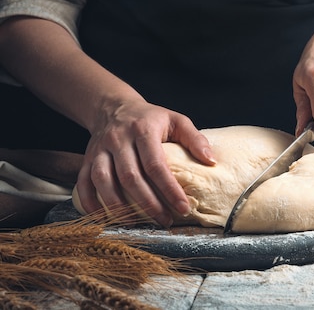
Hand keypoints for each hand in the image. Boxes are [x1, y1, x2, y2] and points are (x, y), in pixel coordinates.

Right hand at [75, 100, 215, 226]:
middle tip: (165, 221)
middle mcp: (118, 139)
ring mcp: (99, 150)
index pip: (156, 165)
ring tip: (137, 224)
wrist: (114, 107)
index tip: (183, 208)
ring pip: (104, 181)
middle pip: (130, 177)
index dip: (169, 189)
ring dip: (119, 207)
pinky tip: (105, 219)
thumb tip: (211, 161)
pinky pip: (84, 184)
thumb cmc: (151, 118)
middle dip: (148, 203)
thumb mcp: (176, 120)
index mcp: (143, 130)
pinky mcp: (86, 159)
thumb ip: (195, 138)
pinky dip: (91, 204)